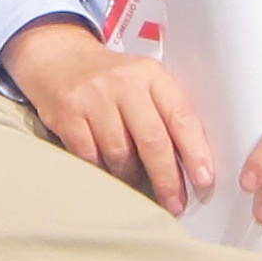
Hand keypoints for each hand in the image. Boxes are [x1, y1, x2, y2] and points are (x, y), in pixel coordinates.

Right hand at [2, 17, 213, 213]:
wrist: (57, 58)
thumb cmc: (110, 78)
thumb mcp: (143, 80)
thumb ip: (165, 111)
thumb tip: (191, 161)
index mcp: (150, 74)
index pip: (181, 116)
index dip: (195, 152)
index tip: (204, 179)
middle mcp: (123, 83)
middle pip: (152, 140)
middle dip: (167, 179)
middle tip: (175, 203)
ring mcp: (93, 98)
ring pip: (120, 155)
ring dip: (132, 179)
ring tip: (137, 186)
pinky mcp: (67, 115)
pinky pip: (91, 157)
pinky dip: (103, 172)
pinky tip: (109, 176)